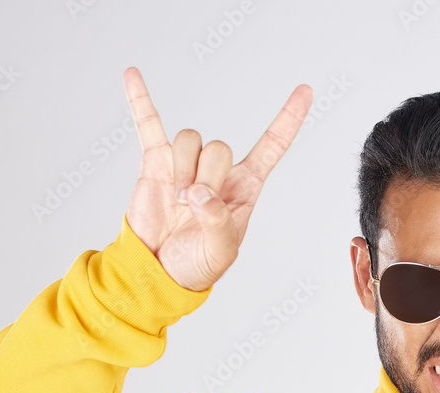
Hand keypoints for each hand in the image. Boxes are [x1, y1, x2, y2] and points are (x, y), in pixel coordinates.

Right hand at [122, 67, 311, 291]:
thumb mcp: (220, 250)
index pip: (271, 146)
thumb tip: (197, 192)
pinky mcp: (155, 162)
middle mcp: (218, 171)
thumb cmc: (197, 262)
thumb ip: (216, 220)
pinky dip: (140, 100)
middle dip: (208, 177)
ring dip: (183, 170)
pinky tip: (132, 75)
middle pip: (219, 147)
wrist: (160, 270)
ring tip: (178, 201)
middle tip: (195, 206)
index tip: (306, 91)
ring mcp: (186, 163)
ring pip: (190, 140)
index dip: (288, 119)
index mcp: (244, 187)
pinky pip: (148, 124)